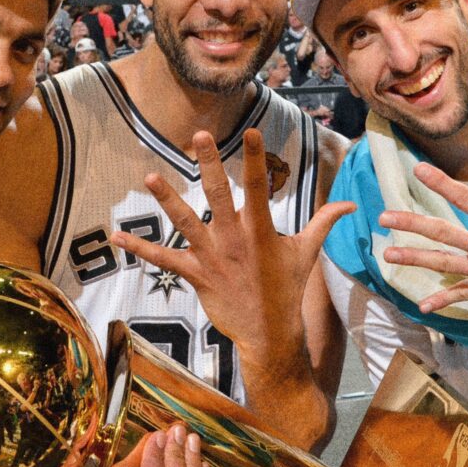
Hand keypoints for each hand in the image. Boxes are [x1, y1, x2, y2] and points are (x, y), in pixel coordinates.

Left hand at [110, 129, 353, 372]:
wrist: (270, 334)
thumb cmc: (287, 289)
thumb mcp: (307, 253)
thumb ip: (323, 222)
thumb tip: (351, 205)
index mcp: (261, 231)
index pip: (260, 188)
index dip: (256, 160)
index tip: (252, 132)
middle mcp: (235, 239)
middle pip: (220, 195)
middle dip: (209, 164)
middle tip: (198, 136)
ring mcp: (213, 257)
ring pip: (186, 223)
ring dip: (167, 200)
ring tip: (149, 176)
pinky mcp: (196, 275)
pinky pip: (164, 259)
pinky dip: (140, 247)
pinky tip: (116, 236)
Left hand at [380, 161, 467, 320]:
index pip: (465, 198)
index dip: (439, 183)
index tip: (417, 170)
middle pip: (443, 232)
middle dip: (410, 224)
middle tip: (384, 218)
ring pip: (444, 264)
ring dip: (414, 259)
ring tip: (388, 256)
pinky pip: (463, 295)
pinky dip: (442, 300)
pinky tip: (422, 305)